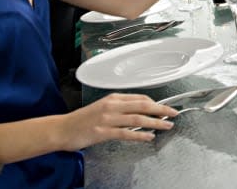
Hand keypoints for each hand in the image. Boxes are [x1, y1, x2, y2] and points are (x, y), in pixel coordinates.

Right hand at [59, 93, 178, 149]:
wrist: (62, 129)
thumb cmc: (82, 120)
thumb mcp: (103, 107)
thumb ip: (120, 108)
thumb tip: (138, 111)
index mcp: (113, 98)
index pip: (140, 98)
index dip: (155, 103)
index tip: (165, 107)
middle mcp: (112, 106)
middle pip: (142, 105)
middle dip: (161, 109)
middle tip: (174, 113)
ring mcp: (107, 118)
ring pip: (137, 118)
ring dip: (155, 122)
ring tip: (167, 126)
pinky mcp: (103, 132)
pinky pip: (125, 133)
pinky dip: (139, 135)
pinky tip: (149, 137)